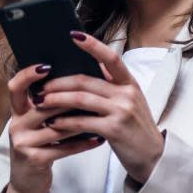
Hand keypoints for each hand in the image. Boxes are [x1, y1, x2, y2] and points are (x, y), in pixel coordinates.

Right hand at [0, 61, 105, 192]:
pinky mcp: (35, 159)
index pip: (16, 86)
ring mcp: (24, 143)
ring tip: (102, 113)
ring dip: (81, 120)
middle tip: (93, 88)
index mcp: (18, 111)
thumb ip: (50, 105)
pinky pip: (63, 147)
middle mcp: (17, 124)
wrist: (27, 185)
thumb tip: (76, 78)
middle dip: (68, 97)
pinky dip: (83, 143)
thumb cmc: (39, 147)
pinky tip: (99, 139)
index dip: (28, 74)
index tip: (47, 64)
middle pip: (44, 104)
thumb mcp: (38, 125)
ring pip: (57, 126)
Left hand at [34, 30, 165, 183]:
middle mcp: (126, 93)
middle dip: (59, 82)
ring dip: (56, 100)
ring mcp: (121, 111)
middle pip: (86, 81)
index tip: (74, 35)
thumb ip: (110, 86)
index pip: (111, 58)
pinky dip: (64, 122)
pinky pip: (82, 121)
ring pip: (80, 99)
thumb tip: (81, 72)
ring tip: (40, 102)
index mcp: (129, 83)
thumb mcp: (128, 102)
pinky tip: (53, 123)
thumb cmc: (135, 128)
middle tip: (41, 86)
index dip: (93, 46)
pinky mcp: (114, 129)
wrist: (152, 156)